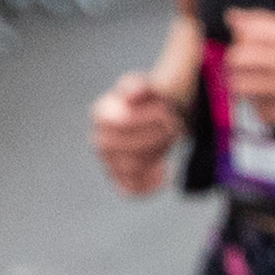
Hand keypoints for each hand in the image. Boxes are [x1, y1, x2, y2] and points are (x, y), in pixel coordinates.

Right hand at [88, 69, 182, 197]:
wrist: (157, 120)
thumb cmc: (152, 103)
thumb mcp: (148, 87)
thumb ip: (138, 86)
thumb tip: (134, 92)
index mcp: (102, 115)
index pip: (124, 122)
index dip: (149, 119)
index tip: (167, 113)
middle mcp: (99, 140)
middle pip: (128, 146)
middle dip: (156, 138)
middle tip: (174, 129)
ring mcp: (107, 162)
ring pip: (132, 168)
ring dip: (155, 156)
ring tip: (167, 145)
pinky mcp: (120, 178)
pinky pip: (131, 189)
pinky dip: (149, 183)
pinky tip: (163, 170)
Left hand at [214, 7, 274, 132]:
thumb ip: (268, 24)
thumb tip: (231, 16)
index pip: (246, 32)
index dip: (241, 39)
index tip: (250, 45)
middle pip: (237, 59)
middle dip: (236, 64)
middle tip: (247, 69)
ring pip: (241, 86)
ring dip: (244, 87)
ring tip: (255, 87)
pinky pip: (258, 111)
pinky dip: (262, 108)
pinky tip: (273, 103)